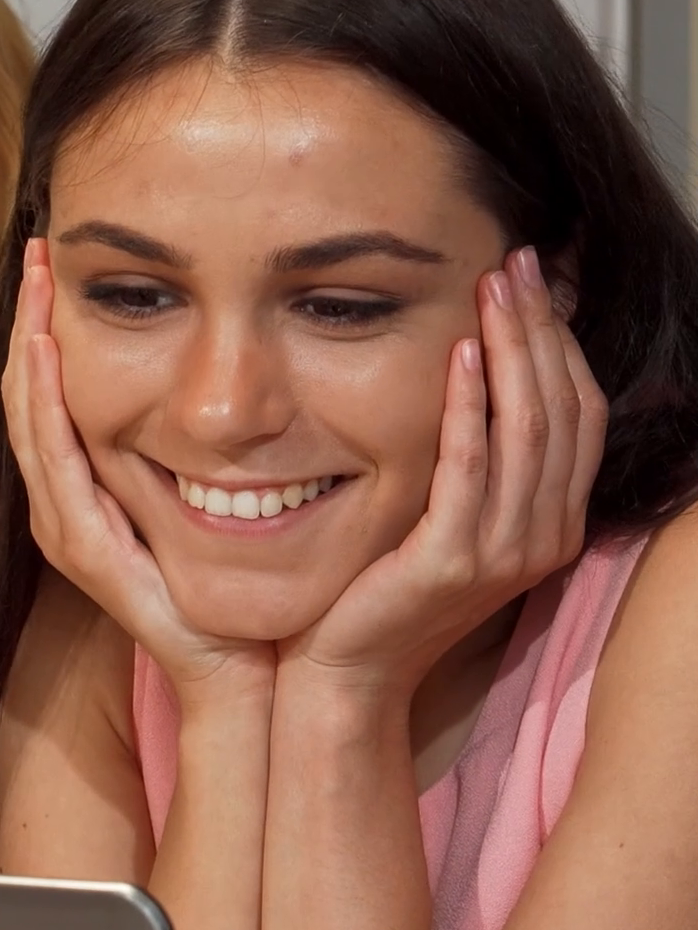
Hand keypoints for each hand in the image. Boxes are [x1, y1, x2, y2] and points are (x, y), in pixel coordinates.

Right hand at [1, 240, 275, 700]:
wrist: (238, 665)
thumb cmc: (228, 581)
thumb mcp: (203, 491)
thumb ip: (189, 440)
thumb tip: (213, 370)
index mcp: (83, 487)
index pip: (50, 390)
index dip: (45, 324)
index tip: (56, 259)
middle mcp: (62, 502)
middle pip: (29, 392)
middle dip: (30, 318)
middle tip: (39, 249)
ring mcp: (67, 525)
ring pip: (30, 416)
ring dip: (29, 344)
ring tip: (35, 282)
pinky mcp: (83, 547)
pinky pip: (56, 460)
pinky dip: (46, 401)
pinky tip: (47, 350)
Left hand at [277, 249, 607, 701]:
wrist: (348, 669)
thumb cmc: (388, 581)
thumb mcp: (453, 512)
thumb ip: (481, 455)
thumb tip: (484, 362)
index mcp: (553, 522)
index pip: (581, 413)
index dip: (562, 340)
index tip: (536, 277)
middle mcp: (544, 537)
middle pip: (562, 409)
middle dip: (540, 326)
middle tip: (516, 260)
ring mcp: (504, 553)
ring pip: (528, 429)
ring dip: (511, 348)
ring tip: (491, 286)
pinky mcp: (453, 561)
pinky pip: (471, 468)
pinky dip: (469, 406)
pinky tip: (458, 353)